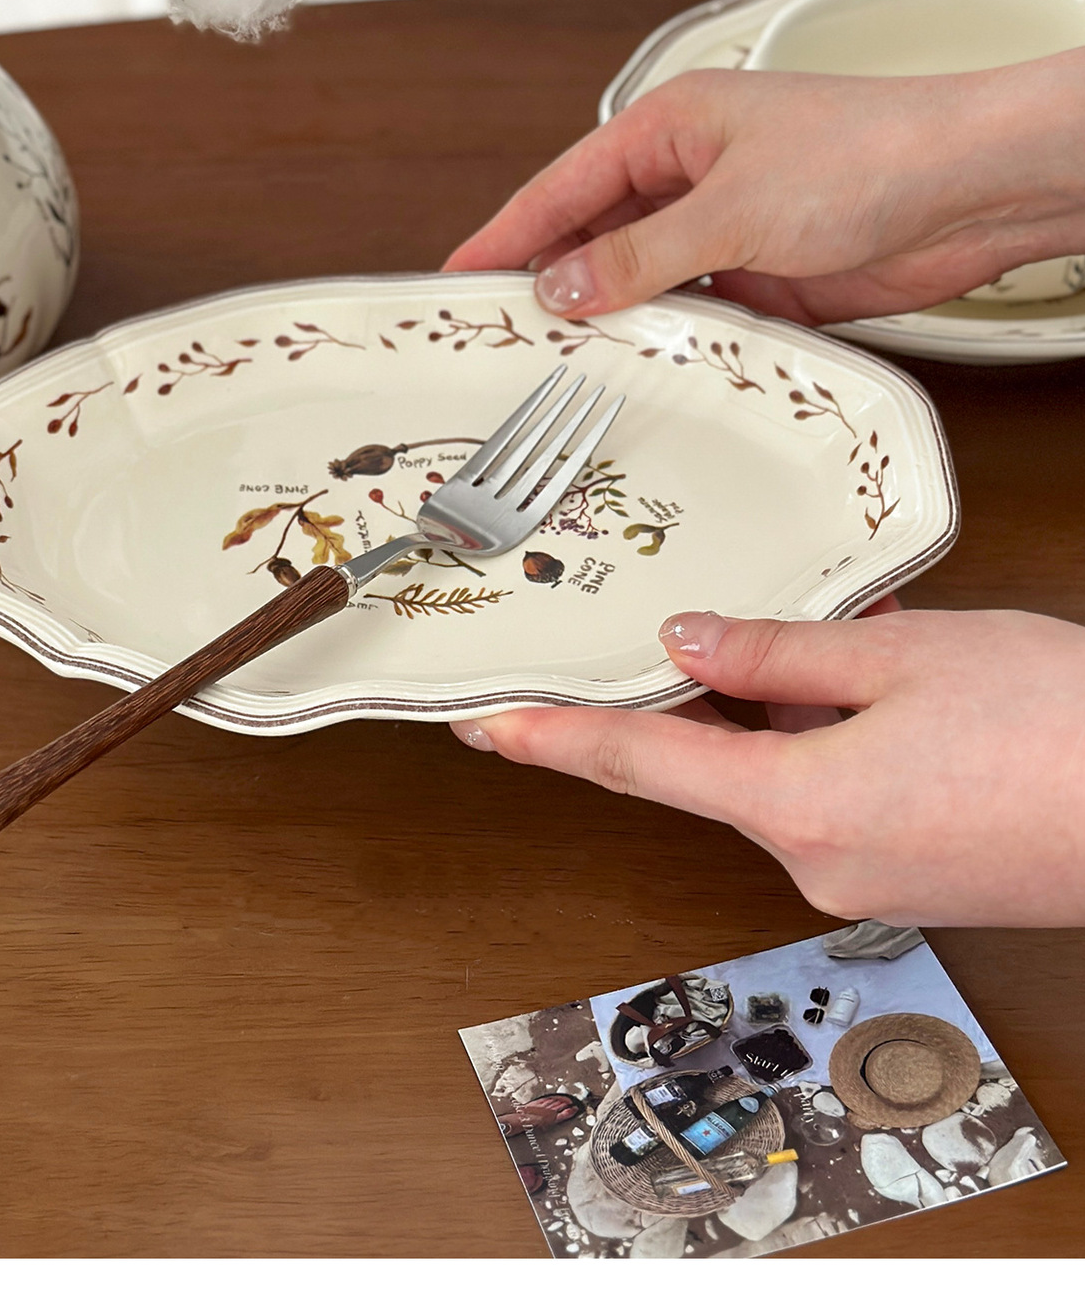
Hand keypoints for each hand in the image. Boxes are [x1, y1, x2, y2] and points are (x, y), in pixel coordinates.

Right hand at [445, 53, 1084, 323]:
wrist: (975, 188)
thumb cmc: (871, 153)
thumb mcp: (733, 208)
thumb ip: (643, 256)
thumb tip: (566, 285)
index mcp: (675, 125)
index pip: (566, 184)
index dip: (510, 232)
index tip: (460, 275)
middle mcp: (698, 172)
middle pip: (601, 235)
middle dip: (558, 282)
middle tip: (504, 334)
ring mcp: (735, 226)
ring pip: (650, 281)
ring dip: (620, 319)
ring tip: (567, 364)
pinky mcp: (774, 276)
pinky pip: (703, 315)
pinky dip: (677, 342)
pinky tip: (650, 370)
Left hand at [450, 606, 1084, 926]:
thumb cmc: (1056, 730)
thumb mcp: (904, 657)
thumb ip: (779, 652)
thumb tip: (686, 645)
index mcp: (795, 807)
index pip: (637, 766)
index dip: (552, 738)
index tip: (485, 724)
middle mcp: (814, 862)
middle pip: (705, 769)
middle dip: (682, 701)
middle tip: (646, 636)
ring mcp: (862, 878)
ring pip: (771, 777)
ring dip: (766, 713)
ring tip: (809, 639)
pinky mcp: (906, 875)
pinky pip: (825, 797)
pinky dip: (817, 740)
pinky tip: (857, 683)